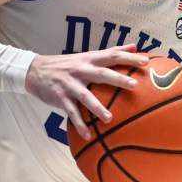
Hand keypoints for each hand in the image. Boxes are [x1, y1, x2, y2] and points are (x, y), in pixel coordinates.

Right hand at [25, 46, 147, 138]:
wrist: (36, 70)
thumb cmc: (67, 64)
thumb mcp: (88, 55)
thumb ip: (111, 52)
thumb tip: (134, 46)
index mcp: (90, 59)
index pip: (112, 56)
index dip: (129, 58)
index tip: (145, 62)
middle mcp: (81, 70)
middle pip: (102, 74)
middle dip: (118, 80)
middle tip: (134, 86)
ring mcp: (70, 85)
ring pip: (85, 97)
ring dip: (97, 108)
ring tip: (109, 118)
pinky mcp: (60, 97)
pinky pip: (71, 113)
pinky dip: (79, 124)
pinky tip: (88, 135)